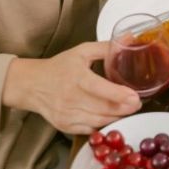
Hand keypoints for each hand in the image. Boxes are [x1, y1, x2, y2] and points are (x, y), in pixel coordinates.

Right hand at [2, 42, 139, 133]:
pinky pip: (90, 130)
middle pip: (104, 108)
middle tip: (138, 103)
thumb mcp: (81, 51)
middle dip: (125, 108)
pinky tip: (112, 117)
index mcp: (76, 78)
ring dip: (118, 117)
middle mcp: (71, 98)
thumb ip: (106, 47)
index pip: (100, 89)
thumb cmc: (59, 67)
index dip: (119, 95)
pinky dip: (104, 125)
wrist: (30, 85)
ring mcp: (67, 115)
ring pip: (99, 121)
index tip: (135, 97)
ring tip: (129, 110)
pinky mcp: (65, 126)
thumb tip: (131, 39)